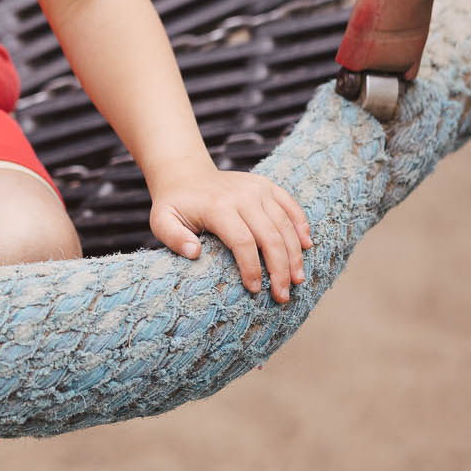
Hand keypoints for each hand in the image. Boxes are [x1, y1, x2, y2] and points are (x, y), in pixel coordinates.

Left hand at [148, 158, 312, 305]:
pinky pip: (290, 204)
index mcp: (218, 207)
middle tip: (283, 296)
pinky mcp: (267, 185)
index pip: (242, 241)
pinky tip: (307, 246)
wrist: (185, 174)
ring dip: (294, 254)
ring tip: (297, 280)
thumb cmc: (175, 205)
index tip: (255, 290)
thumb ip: (174, 238)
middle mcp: (242, 196)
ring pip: (284, 224)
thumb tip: (195, 253)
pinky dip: (301, 224)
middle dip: (279, 269)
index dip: (252, 268)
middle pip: (269, 236)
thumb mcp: (162, 221)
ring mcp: (257, 188)